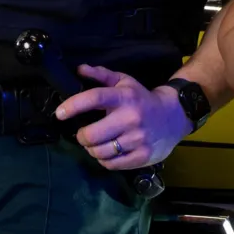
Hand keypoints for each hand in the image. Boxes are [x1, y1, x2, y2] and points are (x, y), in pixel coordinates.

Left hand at [54, 65, 191, 170]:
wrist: (174, 116)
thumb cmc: (142, 99)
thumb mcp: (124, 83)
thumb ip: (101, 76)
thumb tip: (79, 69)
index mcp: (125, 97)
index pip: (94, 98)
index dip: (73, 106)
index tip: (60, 114)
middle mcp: (131, 117)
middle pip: (91, 134)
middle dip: (82, 135)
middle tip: (85, 133)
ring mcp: (138, 138)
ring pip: (98, 152)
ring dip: (92, 149)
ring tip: (97, 143)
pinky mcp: (142, 156)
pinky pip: (110, 164)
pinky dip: (104, 159)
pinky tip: (109, 152)